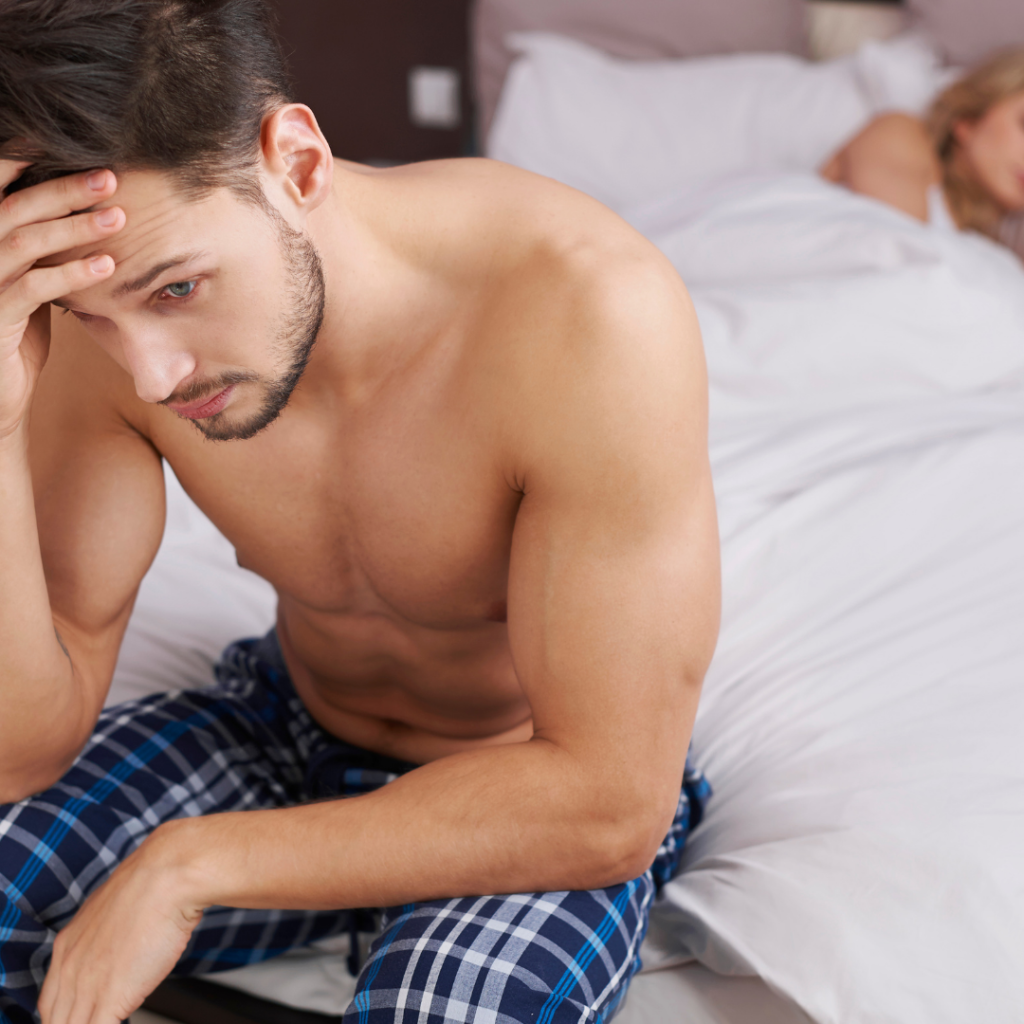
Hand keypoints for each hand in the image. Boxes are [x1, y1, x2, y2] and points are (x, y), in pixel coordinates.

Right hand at [0, 161, 123, 439]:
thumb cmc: (13, 336)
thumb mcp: (26, 285)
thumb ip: (40, 251)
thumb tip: (81, 215)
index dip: (23, 162)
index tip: (70, 145)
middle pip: (13, 206)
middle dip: (62, 188)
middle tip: (110, 176)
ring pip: (23, 240)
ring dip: (74, 227)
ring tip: (119, 219)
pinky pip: (32, 287)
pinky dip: (71, 272)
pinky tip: (107, 266)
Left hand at [37, 832, 204, 1023]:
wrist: (168, 876)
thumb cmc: (153, 886)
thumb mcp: (114, 909)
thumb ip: (105, 936)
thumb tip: (116, 946)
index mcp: (67, 945)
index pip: (50, 1002)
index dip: (65, 1015)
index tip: (84, 1015)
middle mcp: (70, 966)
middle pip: (56, 1020)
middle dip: (75, 1022)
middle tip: (99, 1015)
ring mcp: (87, 984)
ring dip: (92, 1022)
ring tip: (115, 1016)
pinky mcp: (110, 996)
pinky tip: (126, 1020)